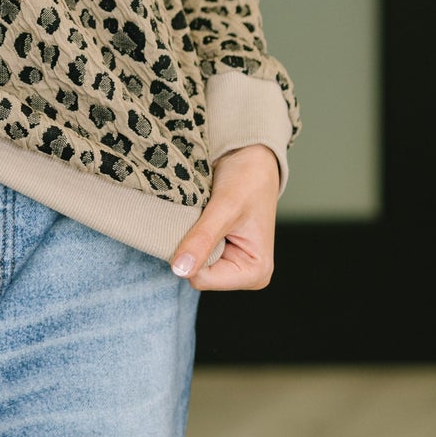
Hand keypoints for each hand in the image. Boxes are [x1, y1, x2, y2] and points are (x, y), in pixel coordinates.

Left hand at [168, 144, 278, 289]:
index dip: (192, 252)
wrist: (249, 158)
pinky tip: (199, 218)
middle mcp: (245, 275)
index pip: (202, 279)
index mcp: (255, 272)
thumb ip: (202, 240)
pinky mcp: (221, 253)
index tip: (201, 223)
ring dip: (190, 238)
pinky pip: (192, 251)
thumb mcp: (224, 208)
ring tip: (202, 215)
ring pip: (191, 262)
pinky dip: (190, 234)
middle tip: (202, 217)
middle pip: (196, 273)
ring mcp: (232, 265)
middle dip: (191, 246)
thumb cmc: (247, 179)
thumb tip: (180, 270)